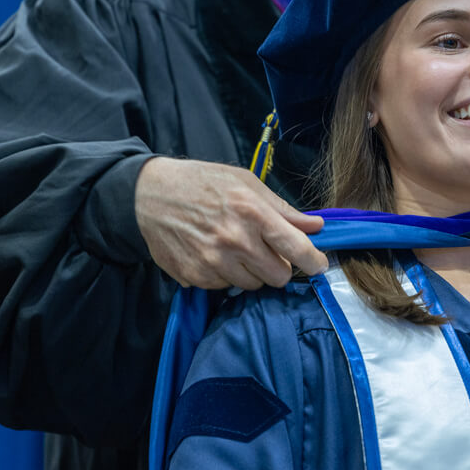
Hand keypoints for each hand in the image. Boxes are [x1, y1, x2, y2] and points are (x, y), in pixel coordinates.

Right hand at [134, 158, 326, 289]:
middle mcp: (235, 241)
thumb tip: (316, 226)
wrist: (150, 195)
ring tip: (234, 248)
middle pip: (278, 276)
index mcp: (253, 213)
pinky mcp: (195, 276)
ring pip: (252, 285)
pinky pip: (224, 287)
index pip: (297, 250)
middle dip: (279, 267)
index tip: (319, 265)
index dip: (314, 261)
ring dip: (251, 271)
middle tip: (267, 251)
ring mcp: (213, 262)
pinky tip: (213, 253)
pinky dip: (224, 275)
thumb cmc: (202, 183)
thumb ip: (283, 209)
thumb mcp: (246, 183)